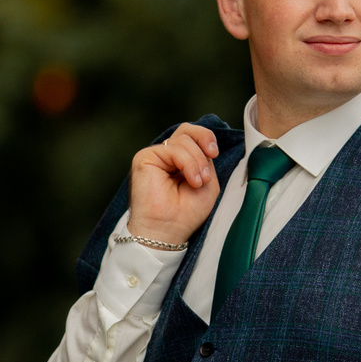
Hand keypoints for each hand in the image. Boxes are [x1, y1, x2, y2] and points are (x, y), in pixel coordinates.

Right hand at [125, 123, 222, 246]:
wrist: (167, 231)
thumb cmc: (186, 214)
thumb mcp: (207, 182)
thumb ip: (205, 160)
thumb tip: (203, 144)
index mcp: (179, 161)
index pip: (192, 136)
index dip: (206, 138)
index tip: (215, 154)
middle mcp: (165, 156)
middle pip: (186, 130)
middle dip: (204, 142)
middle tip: (210, 164)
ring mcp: (154, 156)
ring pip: (182, 140)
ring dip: (197, 160)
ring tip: (198, 182)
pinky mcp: (145, 158)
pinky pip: (173, 149)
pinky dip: (188, 163)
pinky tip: (192, 181)